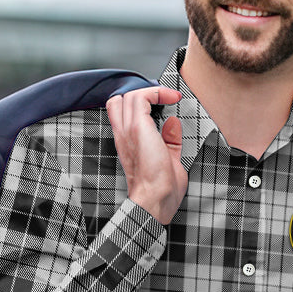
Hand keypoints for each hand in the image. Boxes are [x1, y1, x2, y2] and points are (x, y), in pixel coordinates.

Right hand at [106, 85, 185, 224]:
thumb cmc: (161, 189)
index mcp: (127, 143)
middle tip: (162, 100)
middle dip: (141, 94)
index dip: (138, 103)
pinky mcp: (137, 128)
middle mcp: (123, 134)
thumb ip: (169, 140)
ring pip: (129, 95)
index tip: (162, 104)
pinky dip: (157, 92)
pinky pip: (141, 97)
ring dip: (152, 92)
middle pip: (120, 100)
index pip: (120, 112)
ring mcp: (128, 130)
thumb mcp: (168, 159)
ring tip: (169, 97)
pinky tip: (171, 98)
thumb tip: (173, 123)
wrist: (155, 199)